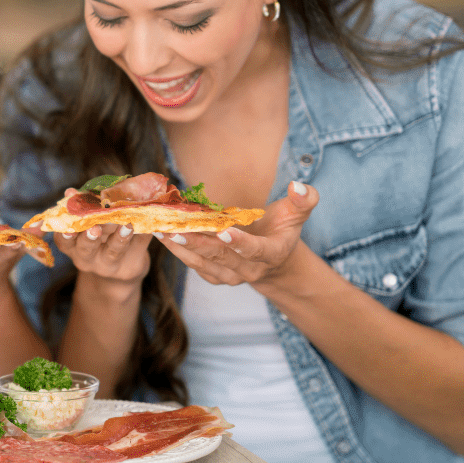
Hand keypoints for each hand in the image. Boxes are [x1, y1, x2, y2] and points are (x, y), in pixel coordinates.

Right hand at [52, 189, 150, 284]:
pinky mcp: (130, 267)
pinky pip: (138, 249)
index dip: (65, 232)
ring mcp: (109, 265)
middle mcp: (87, 258)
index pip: (64, 241)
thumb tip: (70, 191)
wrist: (120, 267)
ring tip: (126, 226)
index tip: (69, 221)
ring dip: (120, 238)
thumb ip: (82, 208)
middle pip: (86, 249)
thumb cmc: (100, 237)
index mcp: (73, 247)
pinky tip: (148, 226)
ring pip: (113, 252)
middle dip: (90, 238)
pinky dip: (142, 236)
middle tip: (95, 228)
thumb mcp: (89, 224)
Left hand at [156, 181, 318, 288]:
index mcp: (272, 254)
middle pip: (221, 257)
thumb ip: (303, 201)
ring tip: (160, 230)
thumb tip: (299, 186)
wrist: (274, 261)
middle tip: (175, 228)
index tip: (223, 232)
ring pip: (204, 263)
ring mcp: (231, 276)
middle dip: (198, 243)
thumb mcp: (297, 214)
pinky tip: (162, 236)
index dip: (241, 243)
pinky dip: (178, 252)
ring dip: (181, 247)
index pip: (256, 251)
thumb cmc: (282, 229)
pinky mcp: (215, 276)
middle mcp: (250, 270)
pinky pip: (195, 266)